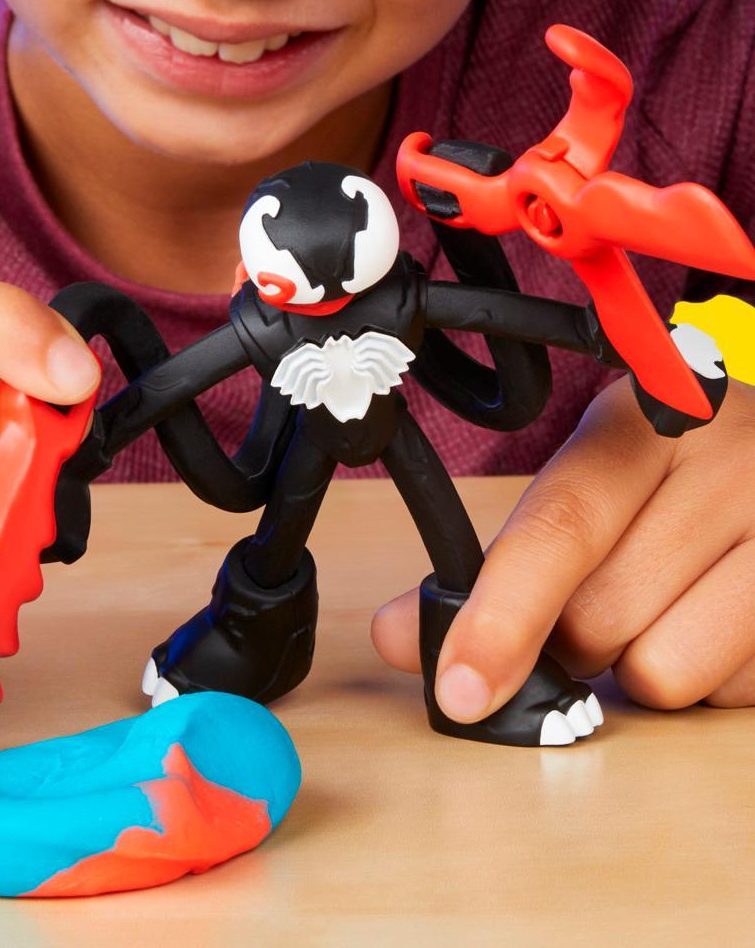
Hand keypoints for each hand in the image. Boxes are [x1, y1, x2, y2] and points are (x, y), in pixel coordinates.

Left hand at [372, 376, 754, 717]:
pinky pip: (728, 695)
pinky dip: (703, 679)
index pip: (560, 526)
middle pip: (598, 617)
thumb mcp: (584, 486)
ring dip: (635, 666)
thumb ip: (492, 562)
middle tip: (585, 605)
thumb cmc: (666, 481)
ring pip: (662, 672)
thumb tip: (397, 636)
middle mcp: (732, 466)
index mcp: (645, 423)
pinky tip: (711, 620)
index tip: (459, 684)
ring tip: (660, 606)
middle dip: (566, 643)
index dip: (500, 614)